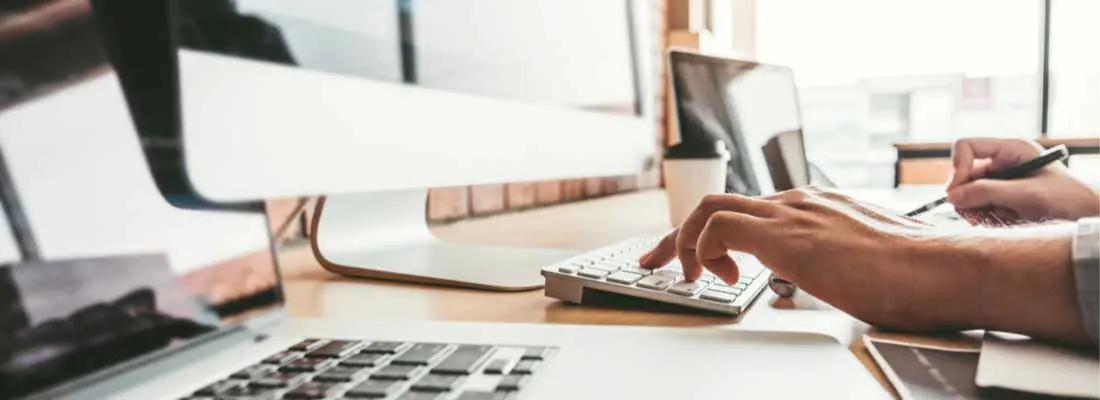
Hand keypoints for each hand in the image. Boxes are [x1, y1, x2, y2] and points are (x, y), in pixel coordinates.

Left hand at [638, 188, 980, 331]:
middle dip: (678, 235)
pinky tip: (720, 279)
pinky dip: (703, 249)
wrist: (945, 270)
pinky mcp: (788, 234)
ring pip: (711, 207)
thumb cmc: (917, 276)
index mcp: (815, 209)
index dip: (711, 236)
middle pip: (718, 203)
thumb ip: (837, 265)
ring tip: (682, 277)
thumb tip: (832, 285)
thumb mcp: (863, 265)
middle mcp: (799, 203)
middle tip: (657, 263)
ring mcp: (793, 213)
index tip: (696, 263)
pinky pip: (719, 226)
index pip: (747, 211)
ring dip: (683, 242)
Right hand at [946, 138, 1098, 220]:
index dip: (958, 168)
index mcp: (1011, 149)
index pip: (967, 146)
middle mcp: (1003, 162)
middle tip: (973, 215)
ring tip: (993, 220)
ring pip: (968, 192)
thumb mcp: (1027, 194)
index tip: (957, 193)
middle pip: (964, 173)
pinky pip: (978, 205)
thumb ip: (988, 193)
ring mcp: (1002, 181)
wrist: (1087, 217)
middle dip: (965, 195)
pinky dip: (983, 216)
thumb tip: (952, 197)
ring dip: (975, 208)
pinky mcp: (1002, 198)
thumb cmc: (1068, 200)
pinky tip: (1000, 222)